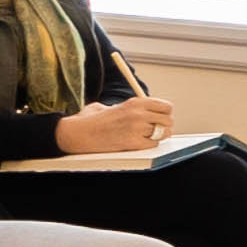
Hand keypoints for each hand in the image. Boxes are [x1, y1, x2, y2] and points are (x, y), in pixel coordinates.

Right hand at [54, 96, 175, 154]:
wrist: (78, 133)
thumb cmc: (91, 120)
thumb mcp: (112, 105)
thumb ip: (129, 108)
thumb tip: (144, 112)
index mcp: (135, 102)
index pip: (166, 106)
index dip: (165, 113)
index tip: (160, 117)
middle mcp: (138, 114)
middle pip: (168, 120)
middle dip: (163, 126)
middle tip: (155, 129)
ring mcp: (136, 128)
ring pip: (164, 133)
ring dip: (158, 136)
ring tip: (146, 136)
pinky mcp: (133, 143)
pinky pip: (153, 144)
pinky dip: (148, 145)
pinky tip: (138, 142)